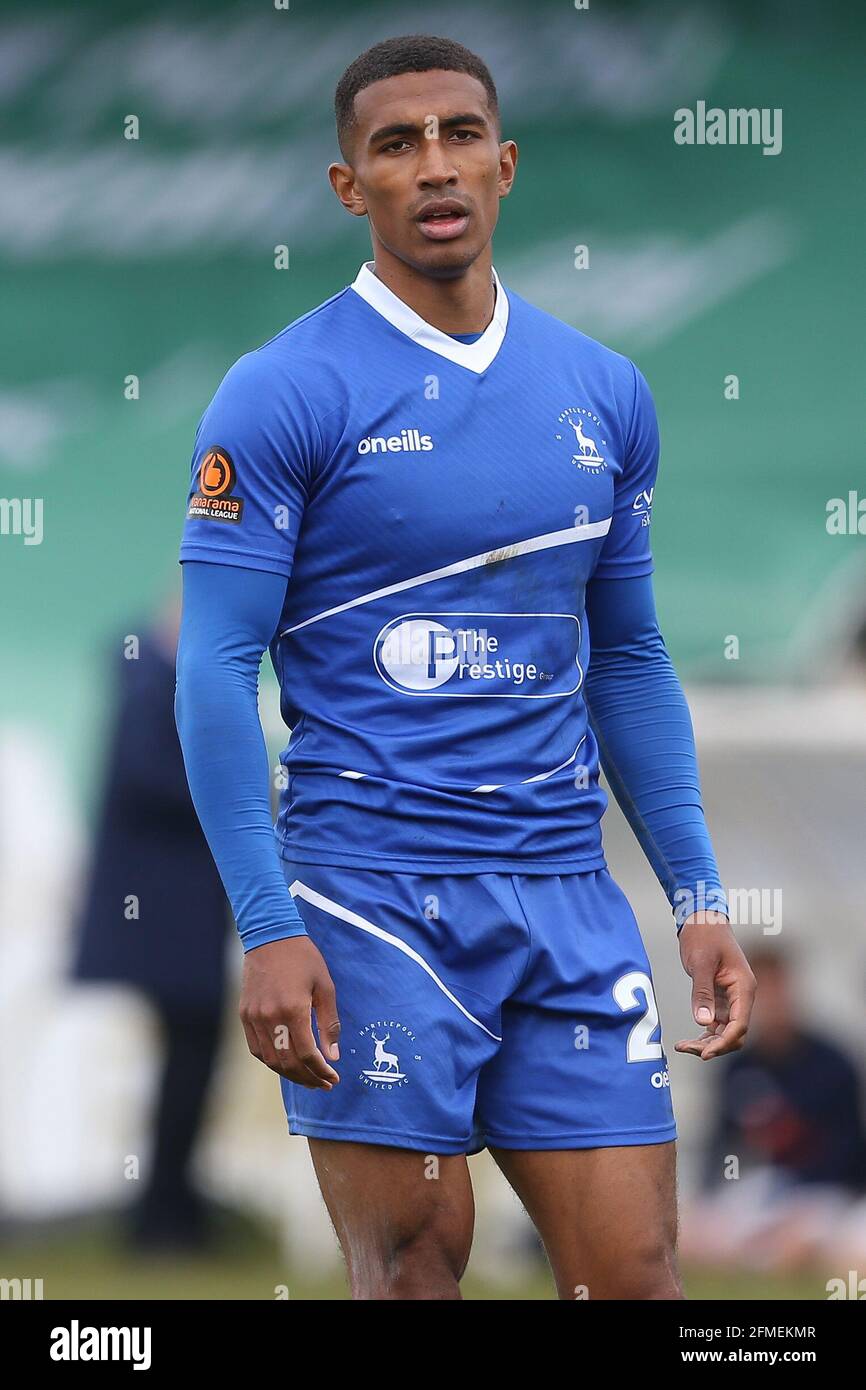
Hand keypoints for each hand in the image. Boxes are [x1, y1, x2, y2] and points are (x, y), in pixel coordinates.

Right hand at [239, 935, 340, 1088]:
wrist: (270, 936)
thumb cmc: (303, 959)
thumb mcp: (325, 987)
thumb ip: (329, 1024)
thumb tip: (333, 1056)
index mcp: (293, 1010)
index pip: (307, 1055)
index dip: (321, 1071)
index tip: (333, 1078)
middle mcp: (270, 1017)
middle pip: (288, 1063)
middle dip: (308, 1078)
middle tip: (324, 1084)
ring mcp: (254, 1017)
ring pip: (270, 1060)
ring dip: (290, 1075)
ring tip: (308, 1078)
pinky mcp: (244, 1015)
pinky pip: (256, 1048)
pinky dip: (271, 1062)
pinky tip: (286, 1064)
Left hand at [675, 912, 755, 1060]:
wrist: (702, 919)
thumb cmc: (703, 936)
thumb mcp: (701, 963)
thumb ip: (702, 992)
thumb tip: (704, 1023)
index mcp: (744, 987)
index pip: (740, 1025)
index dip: (724, 1042)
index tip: (704, 1054)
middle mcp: (742, 996)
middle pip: (734, 1033)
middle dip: (713, 1046)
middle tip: (685, 1048)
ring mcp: (732, 999)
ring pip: (725, 1031)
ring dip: (706, 1042)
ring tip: (682, 1046)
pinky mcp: (720, 998)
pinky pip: (716, 1024)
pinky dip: (704, 1034)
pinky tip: (687, 1040)